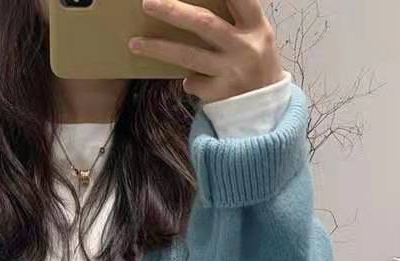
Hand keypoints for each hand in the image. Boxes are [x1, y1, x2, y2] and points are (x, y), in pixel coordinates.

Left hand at [129, 0, 283, 103]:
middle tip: (147, 3)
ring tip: (134, 44)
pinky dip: (187, 81)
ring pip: (188, 56)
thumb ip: (235, 21)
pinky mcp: (220, 94)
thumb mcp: (256, 38)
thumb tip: (191, 7)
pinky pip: (193, 83)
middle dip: (173, 12)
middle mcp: (245, 47)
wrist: (265, 111)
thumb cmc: (255, 66)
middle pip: (204, 23)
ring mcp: (232, 71)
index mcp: (256, 27)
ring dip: (158, 49)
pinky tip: (189, 82)